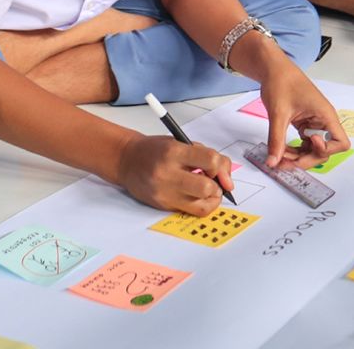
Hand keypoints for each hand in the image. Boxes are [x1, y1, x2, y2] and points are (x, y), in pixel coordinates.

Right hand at [117, 135, 233, 215]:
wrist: (127, 160)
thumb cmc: (155, 150)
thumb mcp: (180, 142)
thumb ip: (205, 155)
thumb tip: (226, 178)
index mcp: (174, 151)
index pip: (210, 160)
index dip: (221, 168)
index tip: (219, 171)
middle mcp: (168, 173)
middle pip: (206, 187)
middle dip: (217, 187)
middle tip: (214, 183)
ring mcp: (165, 192)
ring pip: (201, 205)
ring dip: (211, 199)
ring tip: (206, 190)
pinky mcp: (163, 205)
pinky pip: (191, 211)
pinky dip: (199, 205)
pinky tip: (195, 196)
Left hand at [260, 69, 350, 169]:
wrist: (273, 69)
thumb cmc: (282, 81)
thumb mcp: (279, 113)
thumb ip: (277, 140)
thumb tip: (273, 161)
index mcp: (325, 115)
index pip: (340, 143)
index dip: (326, 149)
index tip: (308, 141)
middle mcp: (323, 121)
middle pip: (324, 151)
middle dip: (306, 159)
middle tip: (284, 162)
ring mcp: (314, 124)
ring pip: (312, 150)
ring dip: (297, 157)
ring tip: (278, 157)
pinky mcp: (304, 124)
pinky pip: (303, 144)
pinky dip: (293, 150)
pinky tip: (280, 151)